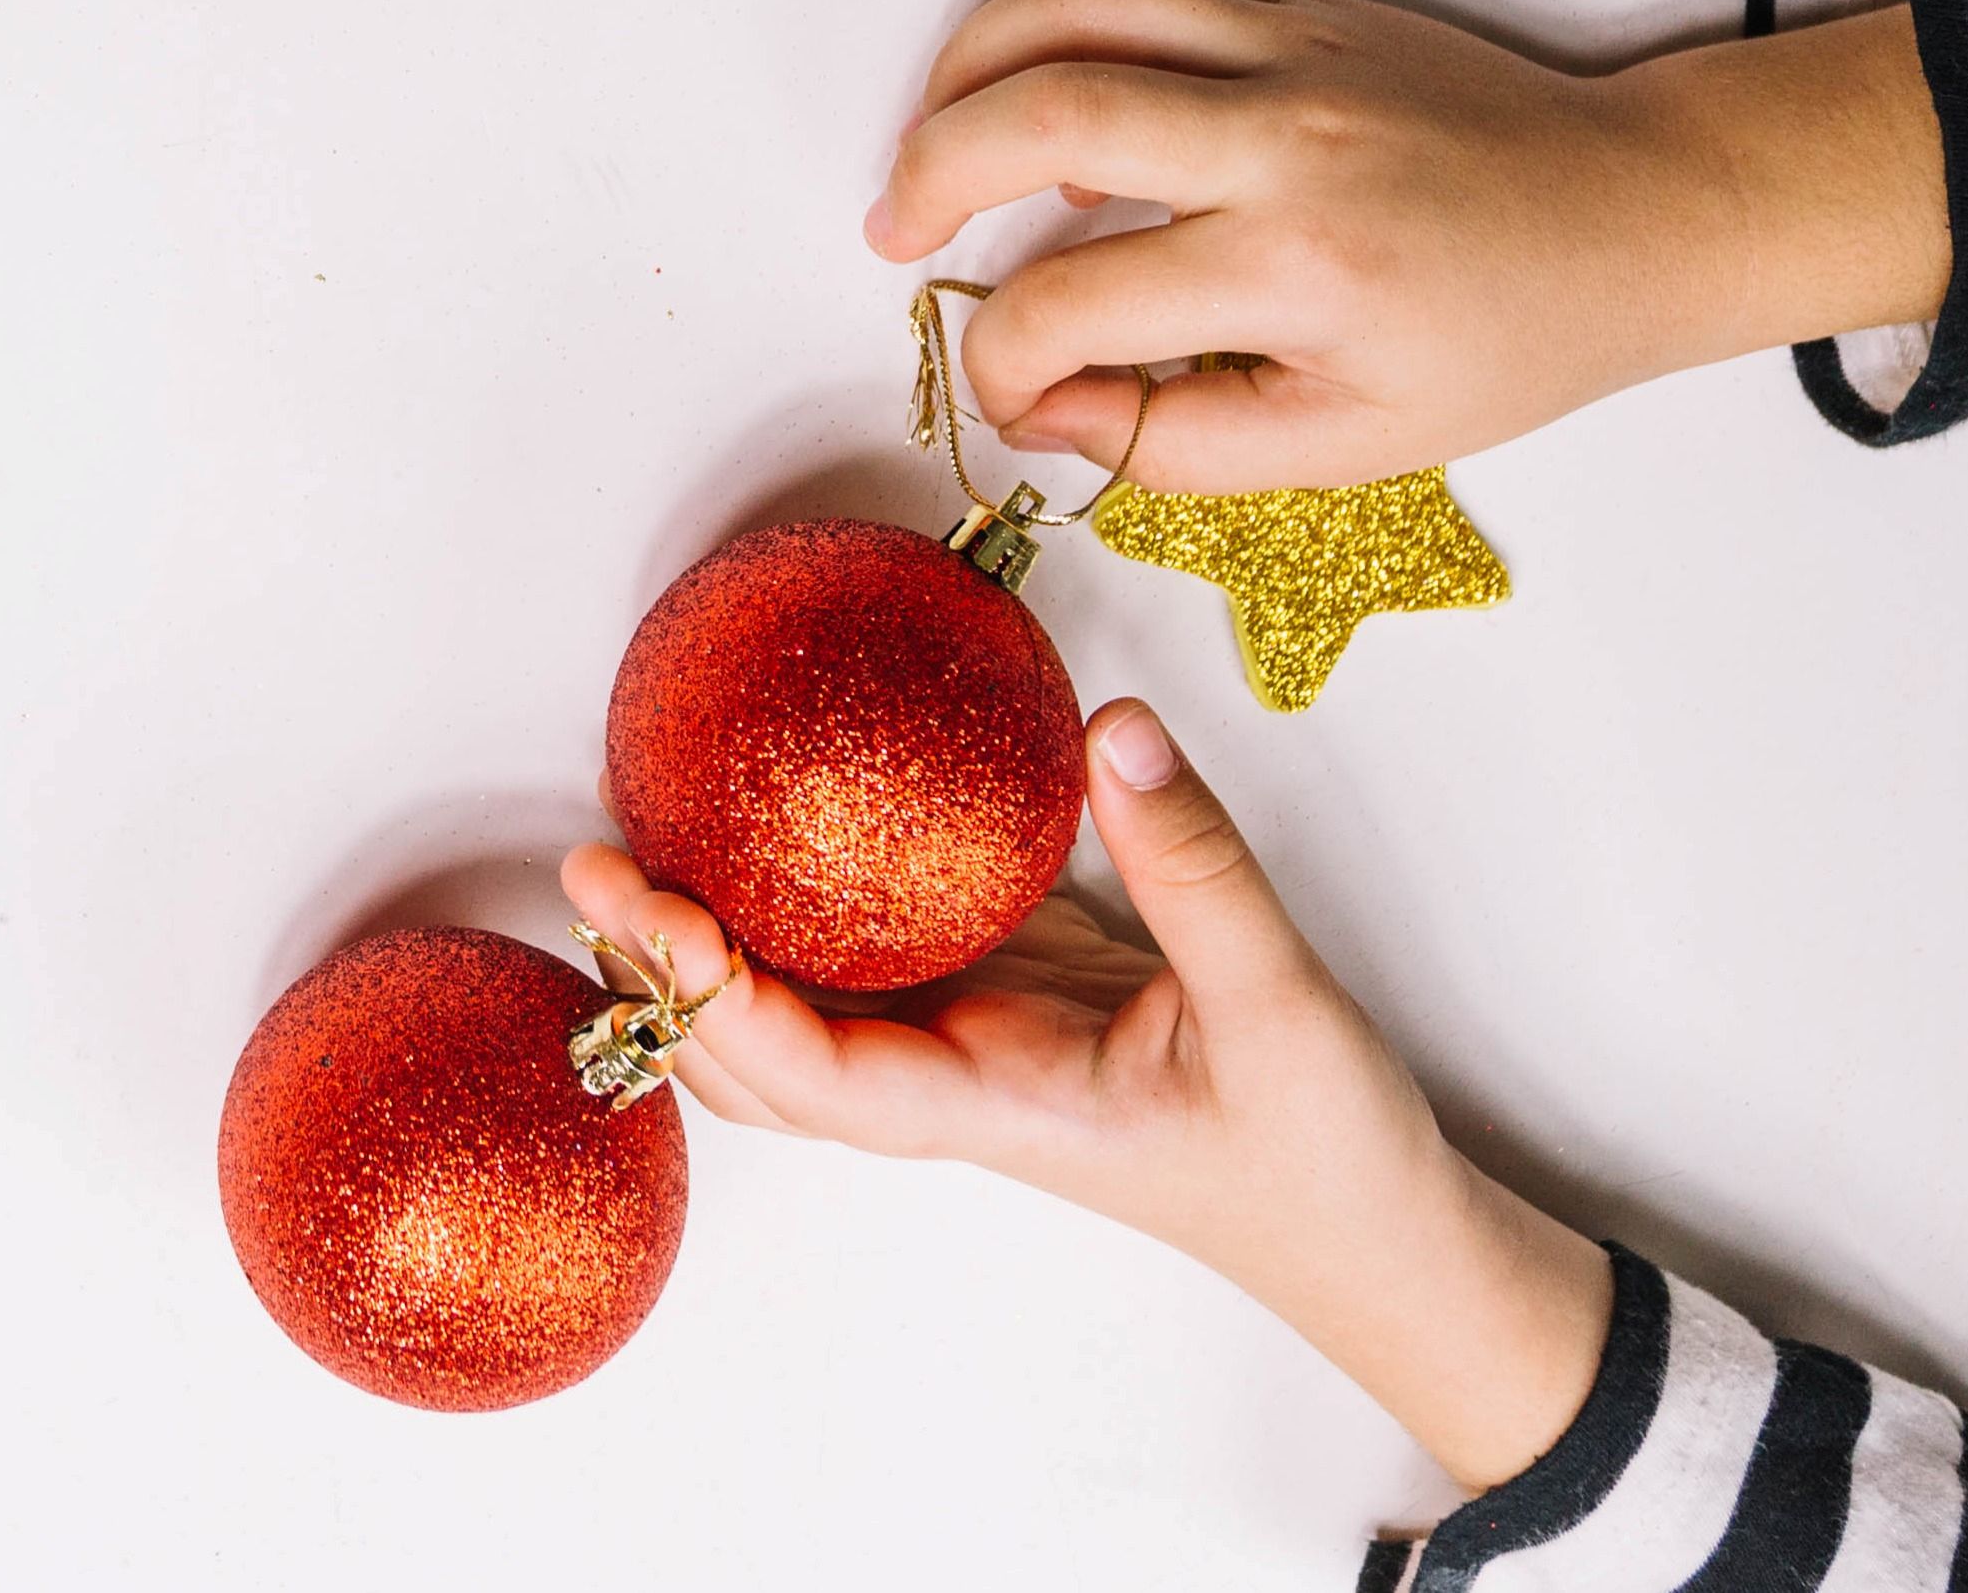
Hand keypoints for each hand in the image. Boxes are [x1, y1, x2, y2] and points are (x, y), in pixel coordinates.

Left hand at [561, 703, 1608, 1488]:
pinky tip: (778, 823)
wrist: (1375, 1236)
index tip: (656, 910)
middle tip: (593, 858)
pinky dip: (807, 905)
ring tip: (638, 844)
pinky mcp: (1004, 1001)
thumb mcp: (1277, 1003)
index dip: (720, 999)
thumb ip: (1194, 866)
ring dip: (711, 949)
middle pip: (760, 1059)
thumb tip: (1109, 731)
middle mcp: (953, 1083)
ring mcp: (970, 1045)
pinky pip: (876, 955)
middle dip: (665, 974)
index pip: (815, 1074)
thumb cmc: (1322, 1160)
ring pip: (800, 1016)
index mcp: (992, 1107)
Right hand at [864, 0, 1944, 486]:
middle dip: (928, 177)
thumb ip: (1179, 441)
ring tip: (929, 147)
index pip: (1075, 303)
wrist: (1635, 214)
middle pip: (1039, 115)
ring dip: (964, 73)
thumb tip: (1044, 412)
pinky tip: (1034, 106)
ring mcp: (1290, 48)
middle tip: (891, 237)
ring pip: (1071, 9)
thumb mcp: (1352, 444)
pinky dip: (1050, 35)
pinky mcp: (1297, 4)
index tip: (1009, 392)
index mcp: (1300, 268)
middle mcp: (1283, 137)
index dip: (1004, 362)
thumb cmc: (1508, 341)